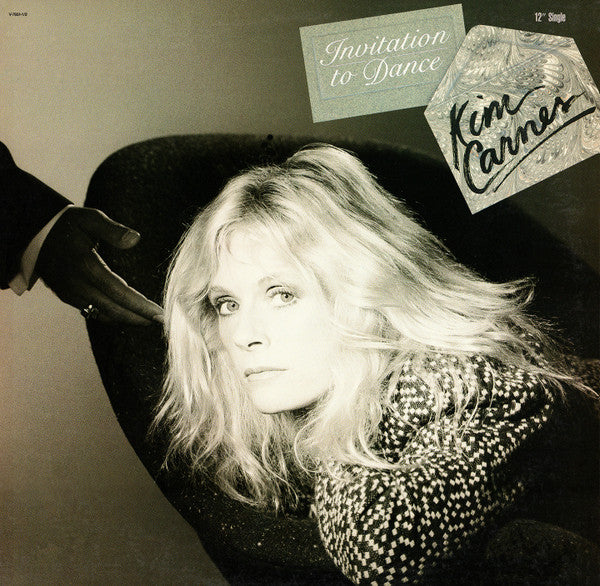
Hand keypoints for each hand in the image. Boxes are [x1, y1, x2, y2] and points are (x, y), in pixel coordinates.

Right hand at [36, 206, 163, 324]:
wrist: (33, 233)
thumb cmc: (67, 224)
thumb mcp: (89, 219)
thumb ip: (112, 229)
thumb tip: (135, 239)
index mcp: (86, 266)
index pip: (119, 292)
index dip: (140, 306)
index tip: (160, 313)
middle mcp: (77, 285)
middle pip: (114, 309)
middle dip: (139, 318)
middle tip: (162, 321)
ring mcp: (71, 294)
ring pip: (103, 314)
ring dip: (127, 320)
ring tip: (149, 321)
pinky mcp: (68, 297)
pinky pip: (93, 312)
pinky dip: (112, 317)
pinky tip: (128, 315)